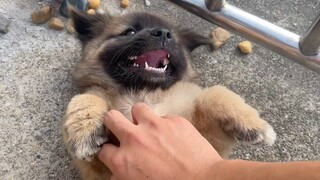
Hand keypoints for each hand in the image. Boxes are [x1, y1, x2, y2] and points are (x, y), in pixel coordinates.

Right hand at [98, 103, 221, 179]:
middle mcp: (134, 138)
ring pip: (137, 108)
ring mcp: (155, 126)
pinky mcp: (174, 120)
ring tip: (148, 127)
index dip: (110, 151)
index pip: (103, 149)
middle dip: (113, 123)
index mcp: (123, 160)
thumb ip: (124, 178)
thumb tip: (117, 174)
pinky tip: (173, 136)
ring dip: (140, 118)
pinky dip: (165, 125)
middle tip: (123, 130)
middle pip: (111, 118)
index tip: (116, 152)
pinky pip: (164, 117)